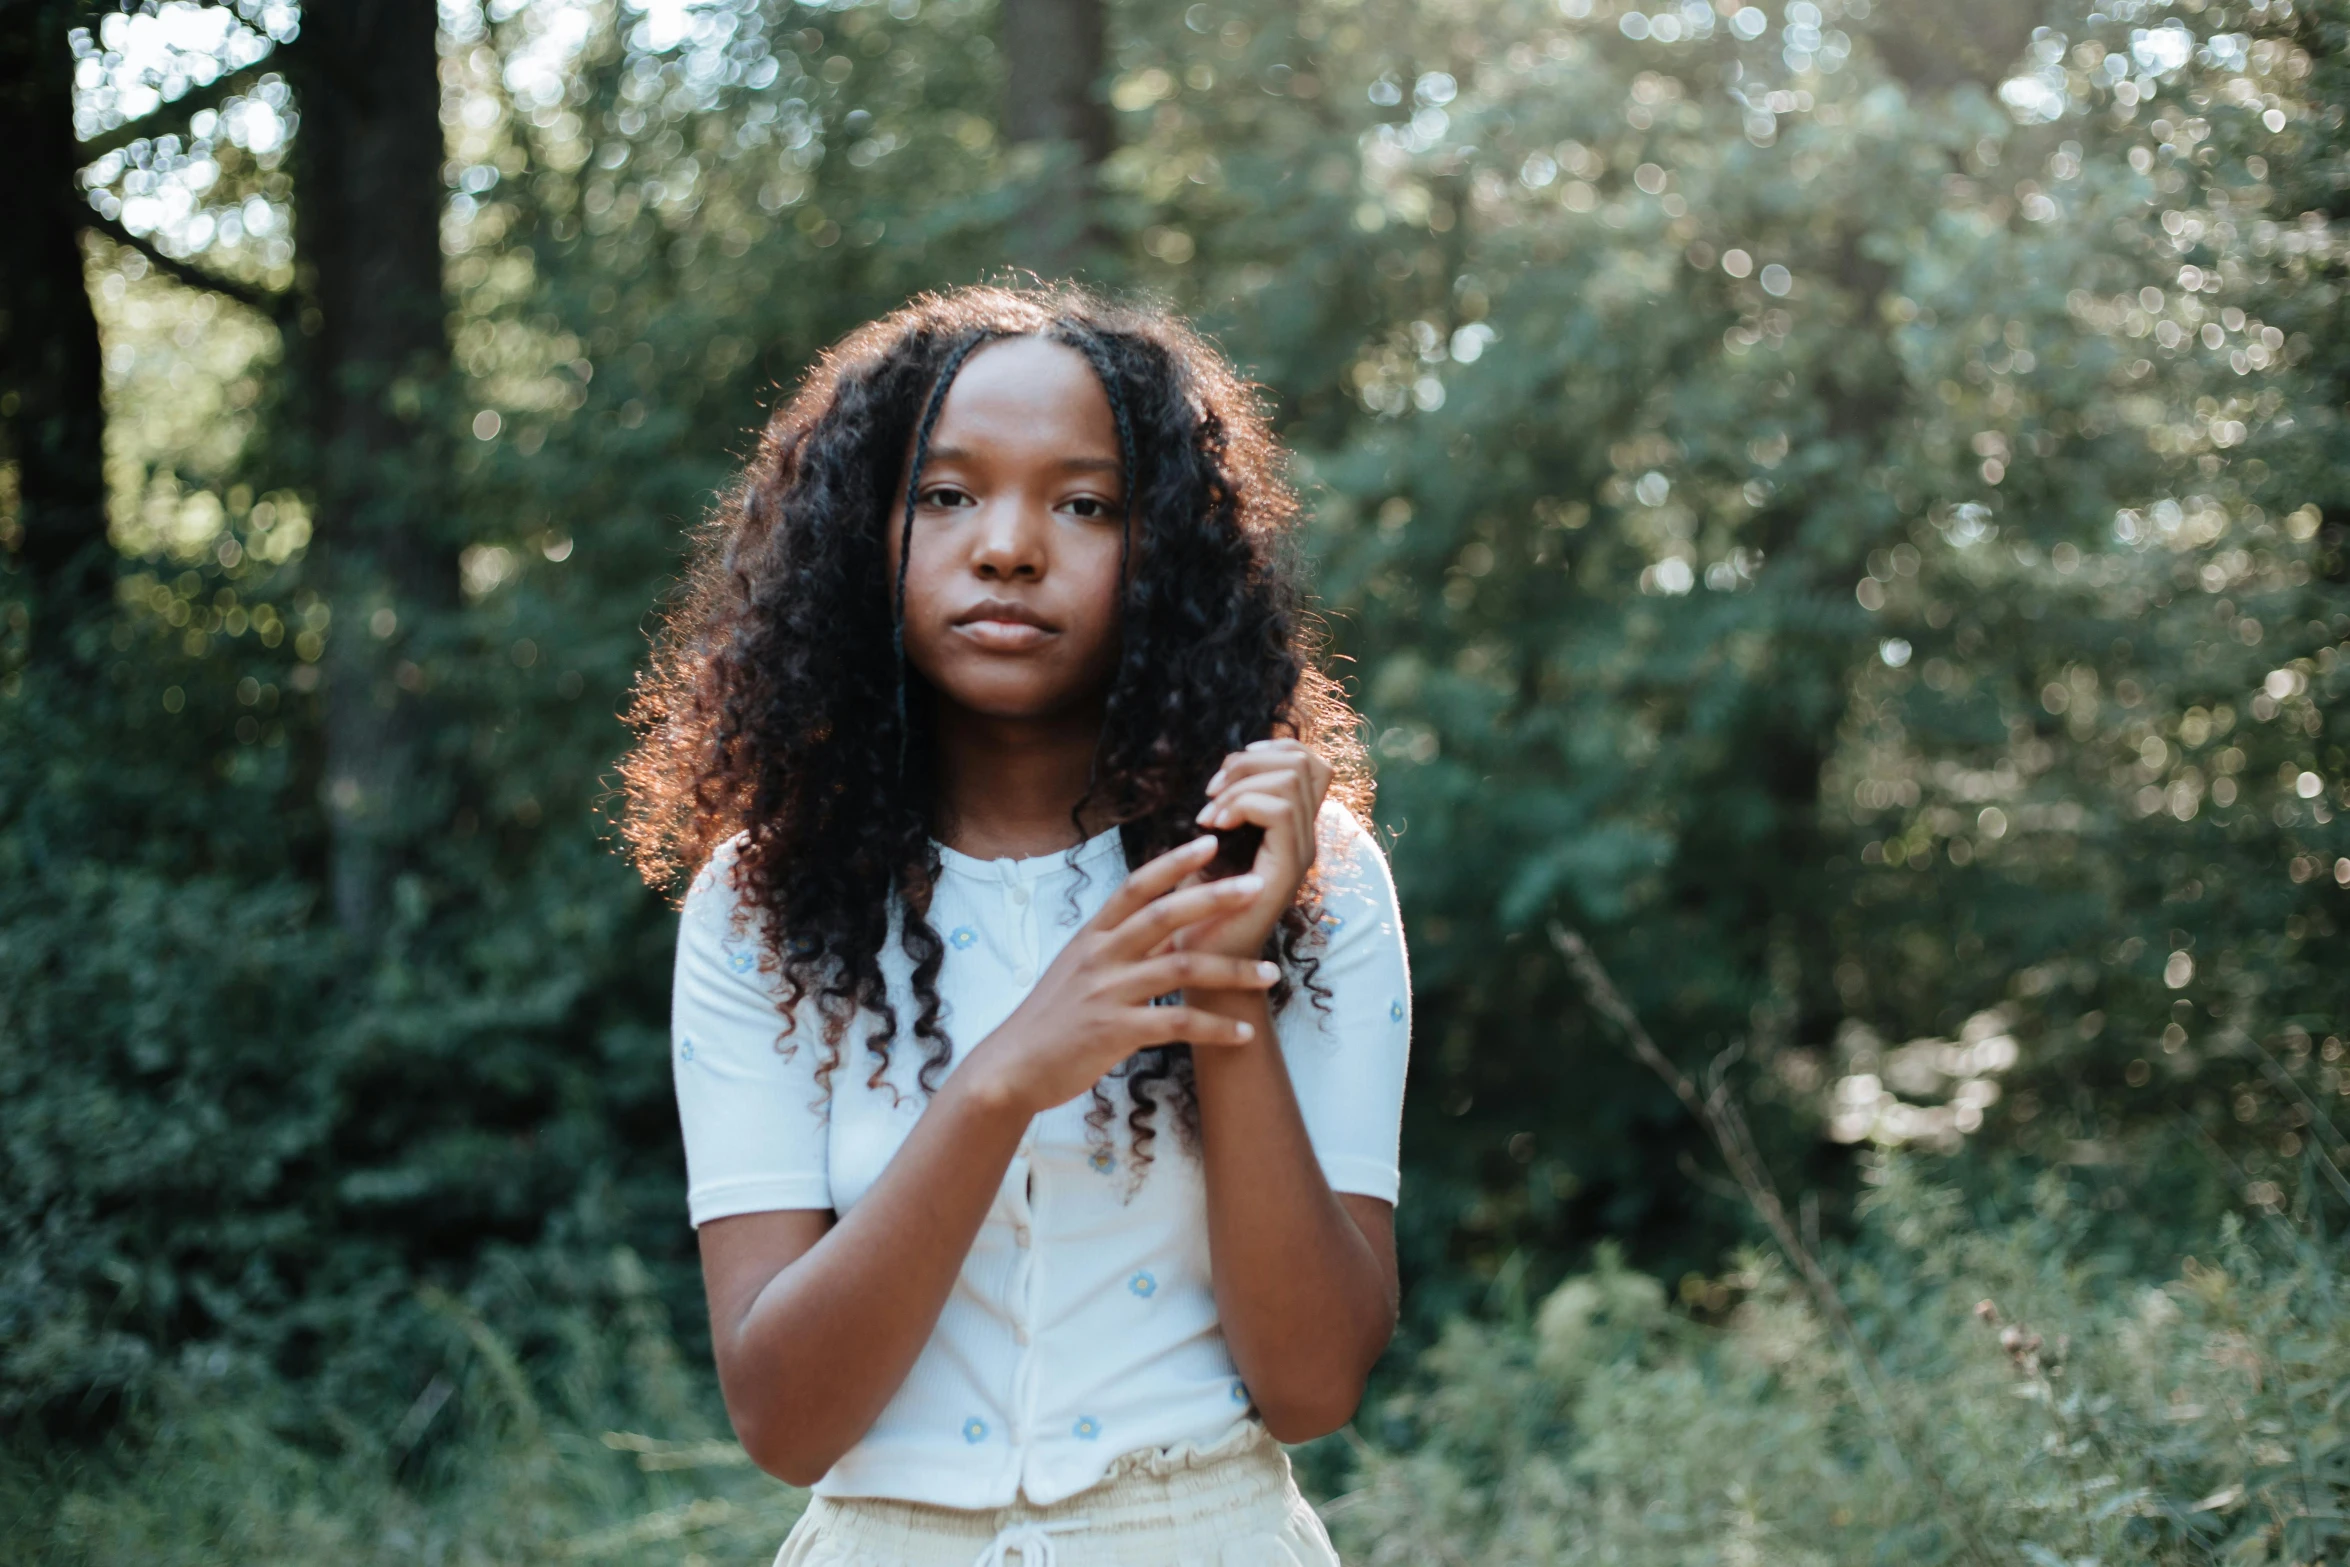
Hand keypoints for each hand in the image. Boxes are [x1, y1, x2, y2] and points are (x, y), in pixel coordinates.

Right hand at [960, 835, 1282, 1115]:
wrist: (1012, 1068)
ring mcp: (1107, 992)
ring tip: (1270, 975)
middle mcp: (1099, 956)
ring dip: (1232, 971)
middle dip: (1214, 898)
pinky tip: (1241, 1034)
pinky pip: (1177, 1023)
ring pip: (1181, 968)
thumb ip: (1119, 947)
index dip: (1172, 862)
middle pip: (1164, 915)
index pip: (1135, 886)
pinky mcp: (1115, 1031)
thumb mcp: (1077, 970)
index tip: (1209, 844)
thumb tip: (1167, 929)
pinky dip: (1215, 1028)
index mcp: (1091, 936)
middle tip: (1256, 888)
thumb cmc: (1051, 1019)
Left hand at [1183, 739, 1333, 961]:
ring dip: (1241, 784)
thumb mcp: (1214, 845)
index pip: (1311, 763)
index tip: (1229, 772)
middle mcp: (1305, 838)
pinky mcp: (1286, 871)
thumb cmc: (1201, 907)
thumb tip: (1228, 768)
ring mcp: (1300, 854)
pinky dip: (1240, 806)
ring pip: (1291, 780)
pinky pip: (1279, 812)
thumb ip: (1232, 807)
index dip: (1273, 748)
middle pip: (1304, 762)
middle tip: (1212, 792)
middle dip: (1249, 762)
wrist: (1203, 963)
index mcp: (1293, 828)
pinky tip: (1213, 827)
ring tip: (1209, 814)